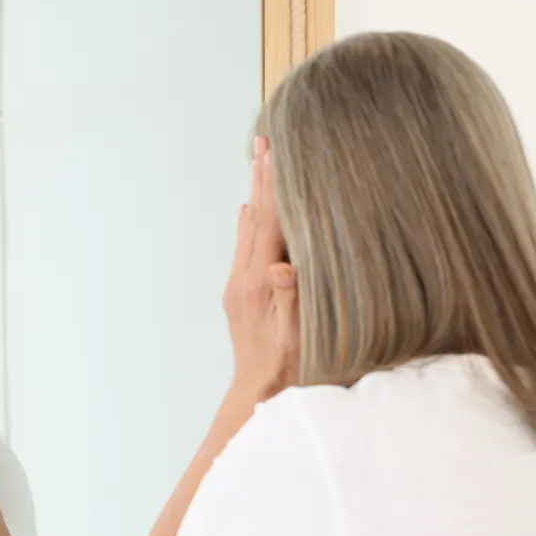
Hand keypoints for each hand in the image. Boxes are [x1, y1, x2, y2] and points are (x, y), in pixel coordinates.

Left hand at [222, 137, 298, 400]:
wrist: (257, 393)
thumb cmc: (287, 368)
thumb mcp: (296, 335)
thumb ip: (290, 298)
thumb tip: (280, 265)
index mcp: (259, 283)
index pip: (268, 224)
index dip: (275, 187)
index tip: (276, 152)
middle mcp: (244, 279)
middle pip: (254, 218)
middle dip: (260, 179)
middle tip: (263, 142)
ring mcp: (239, 286)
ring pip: (247, 230)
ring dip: (253, 195)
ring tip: (257, 164)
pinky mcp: (239, 295)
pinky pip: (244, 249)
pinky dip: (247, 225)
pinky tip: (246, 213)